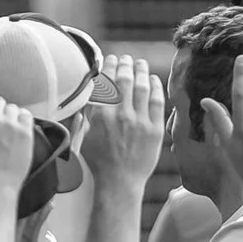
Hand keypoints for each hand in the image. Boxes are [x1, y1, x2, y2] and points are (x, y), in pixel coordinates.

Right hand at [80, 55, 165, 190]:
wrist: (120, 182)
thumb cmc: (101, 162)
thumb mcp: (85, 137)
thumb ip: (87, 115)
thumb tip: (87, 96)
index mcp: (101, 116)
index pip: (106, 82)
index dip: (109, 67)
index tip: (111, 60)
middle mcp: (120, 116)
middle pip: (124, 80)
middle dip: (125, 64)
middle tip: (126, 59)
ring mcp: (139, 122)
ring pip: (142, 86)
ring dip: (141, 71)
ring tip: (140, 64)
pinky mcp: (154, 129)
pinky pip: (157, 101)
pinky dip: (155, 87)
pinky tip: (153, 80)